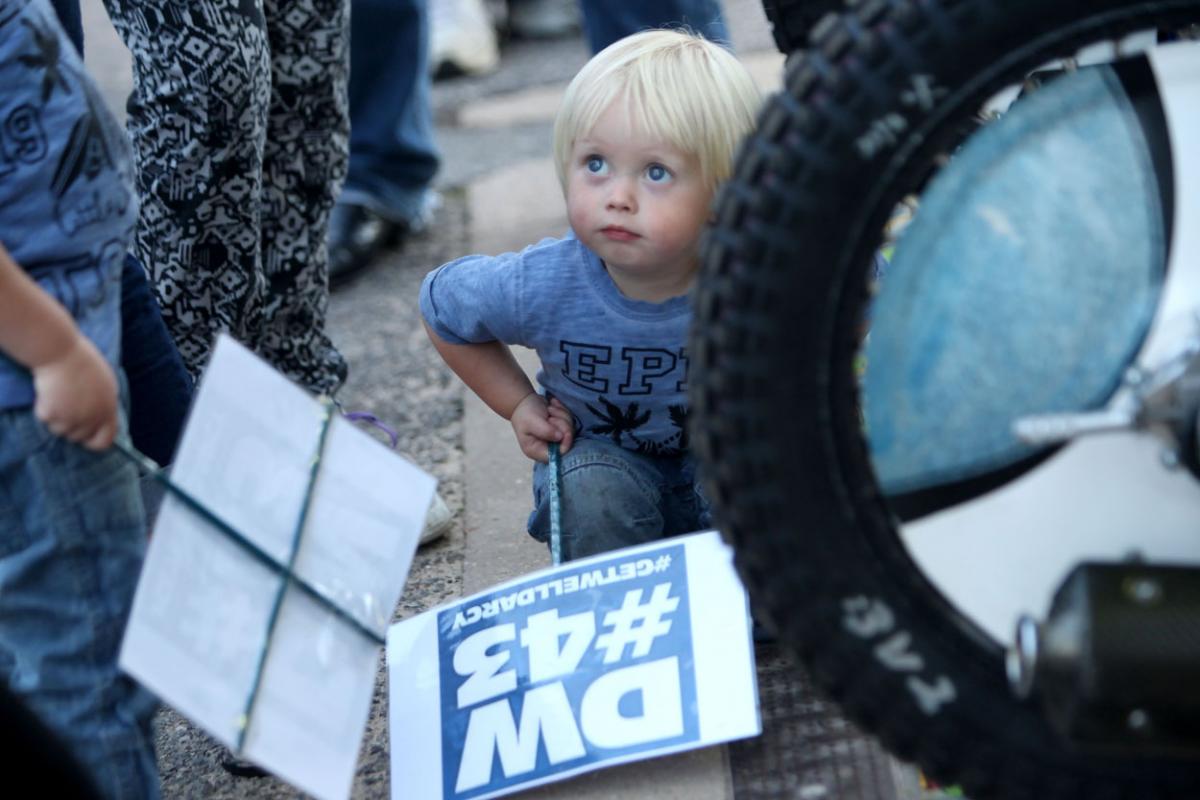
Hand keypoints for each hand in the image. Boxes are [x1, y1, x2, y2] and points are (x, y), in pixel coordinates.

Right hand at [32, 334, 118, 449]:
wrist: (60, 351)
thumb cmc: (82, 361)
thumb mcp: (105, 383)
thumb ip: (103, 403)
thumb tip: (99, 419)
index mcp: (109, 408)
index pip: (106, 439)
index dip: (94, 441)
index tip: (86, 438)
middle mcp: (93, 417)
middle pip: (79, 437)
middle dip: (70, 426)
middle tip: (65, 406)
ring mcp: (73, 417)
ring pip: (60, 430)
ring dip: (56, 417)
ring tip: (57, 395)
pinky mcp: (53, 414)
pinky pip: (45, 419)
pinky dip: (43, 408)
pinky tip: (48, 392)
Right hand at [510, 393, 574, 462]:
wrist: (524, 401)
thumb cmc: (525, 413)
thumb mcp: (532, 421)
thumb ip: (546, 431)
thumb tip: (560, 437)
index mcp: (537, 451)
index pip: (557, 455)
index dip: (565, 444)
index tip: (566, 432)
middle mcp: (548, 447)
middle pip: (567, 441)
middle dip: (561, 424)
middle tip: (550, 416)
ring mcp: (556, 438)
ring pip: (570, 428)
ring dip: (561, 415)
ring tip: (549, 410)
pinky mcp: (561, 429)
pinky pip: (571, 420)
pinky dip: (563, 412)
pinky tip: (553, 408)